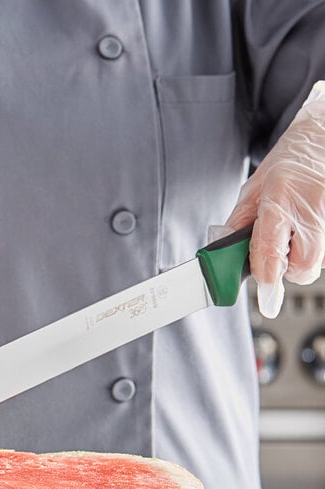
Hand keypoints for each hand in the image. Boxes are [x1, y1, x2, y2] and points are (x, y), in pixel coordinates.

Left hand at [226, 81, 324, 317]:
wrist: (323, 141)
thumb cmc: (288, 164)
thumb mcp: (253, 189)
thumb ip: (239, 223)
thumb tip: (224, 251)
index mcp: (280, 204)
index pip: (271, 254)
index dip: (265, 280)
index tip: (266, 298)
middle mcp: (310, 216)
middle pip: (302, 270)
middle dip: (285, 269)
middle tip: (276, 249)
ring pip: (315, 264)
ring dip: (299, 256)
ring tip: (294, 229)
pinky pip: (323, 252)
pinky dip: (312, 247)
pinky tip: (307, 228)